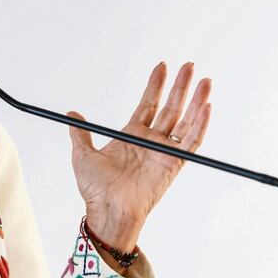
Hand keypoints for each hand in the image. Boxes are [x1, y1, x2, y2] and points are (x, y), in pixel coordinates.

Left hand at [67, 62, 211, 250]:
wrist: (108, 210)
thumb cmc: (96, 189)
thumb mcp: (83, 155)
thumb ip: (80, 133)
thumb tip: (72, 116)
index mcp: (131, 136)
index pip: (148, 104)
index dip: (155, 85)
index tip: (161, 67)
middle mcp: (151, 141)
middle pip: (170, 108)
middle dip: (180, 86)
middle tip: (188, 66)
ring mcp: (163, 152)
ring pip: (185, 121)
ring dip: (196, 101)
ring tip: (205, 81)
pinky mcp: (173, 164)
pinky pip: (191, 142)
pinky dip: (200, 125)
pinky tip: (206, 107)